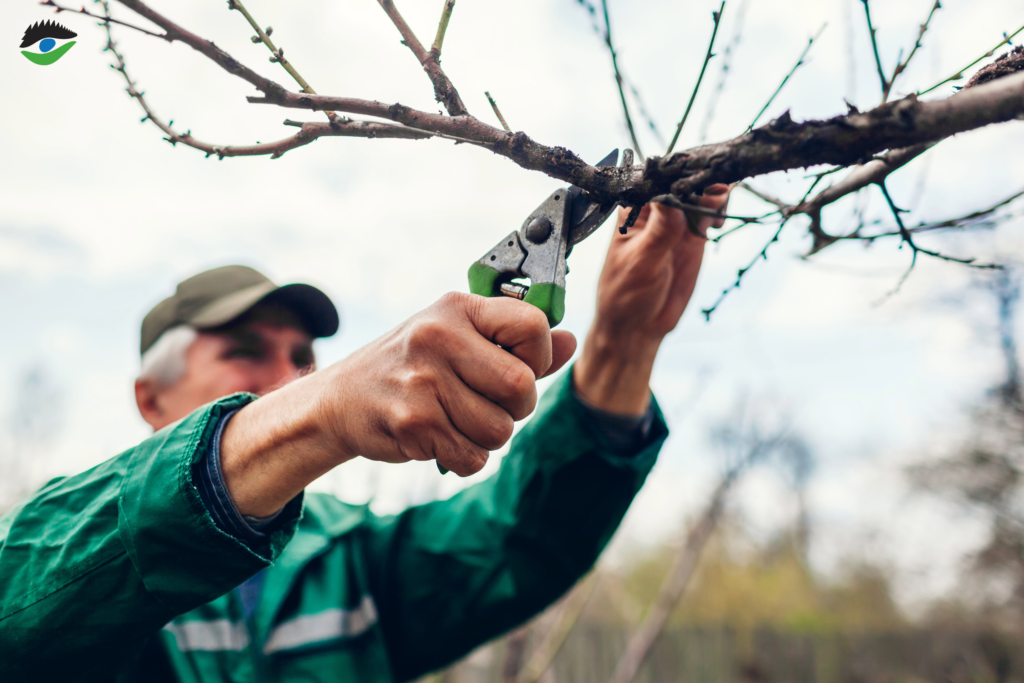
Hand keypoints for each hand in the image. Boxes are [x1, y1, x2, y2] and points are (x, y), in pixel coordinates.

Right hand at [221, 293, 575, 515]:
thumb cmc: (409, 365)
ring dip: (486, 437)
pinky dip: (463, 457)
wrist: (339, 400)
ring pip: (500, 430)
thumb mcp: (457, 338)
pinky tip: (439, 437)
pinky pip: (473, 458)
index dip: (538, 356)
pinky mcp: (413, 424)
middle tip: (487, 403)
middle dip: (514, 408)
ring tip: (456, 419)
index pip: (533, 326)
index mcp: (456, 308)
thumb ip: (514, 343)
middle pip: (521, 387)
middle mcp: (439, 337)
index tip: (519, 365)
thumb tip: (570, 342)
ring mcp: (423, 381)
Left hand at [574, 185, 731, 414]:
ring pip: (700, 193)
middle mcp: (656, 209)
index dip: (677, 170)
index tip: (697, 168)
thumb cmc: (625, 293)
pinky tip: (719, 220)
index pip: (656, 178)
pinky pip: (710, 213)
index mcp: (633, 208)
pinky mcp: (694, 236)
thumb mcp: (642, 261)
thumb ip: (661, 230)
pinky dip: (720, 209)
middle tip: (717, 186)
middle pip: (683, 180)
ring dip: (714, 191)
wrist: (639, 326)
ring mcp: (676, 221)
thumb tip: (671, 193)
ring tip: (719, 202)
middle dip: (702, 177)